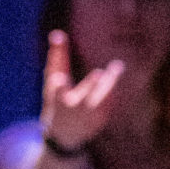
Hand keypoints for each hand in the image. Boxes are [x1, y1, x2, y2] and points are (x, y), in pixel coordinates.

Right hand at [40, 30, 124, 152]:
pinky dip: (113, 89)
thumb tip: (57, 33)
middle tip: (99, 73)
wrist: (64, 135)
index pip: (57, 93)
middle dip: (91, 87)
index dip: (58, 87)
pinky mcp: (102, 120)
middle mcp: (74, 111)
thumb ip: (56, 58)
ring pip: (102, 100)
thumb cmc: (56, 101)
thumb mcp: (51, 81)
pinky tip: (118, 74)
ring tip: (118, 66)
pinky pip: (110, 102)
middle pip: (84, 98)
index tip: (60, 80)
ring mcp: (89, 118)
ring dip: (111, 84)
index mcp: (58, 101)